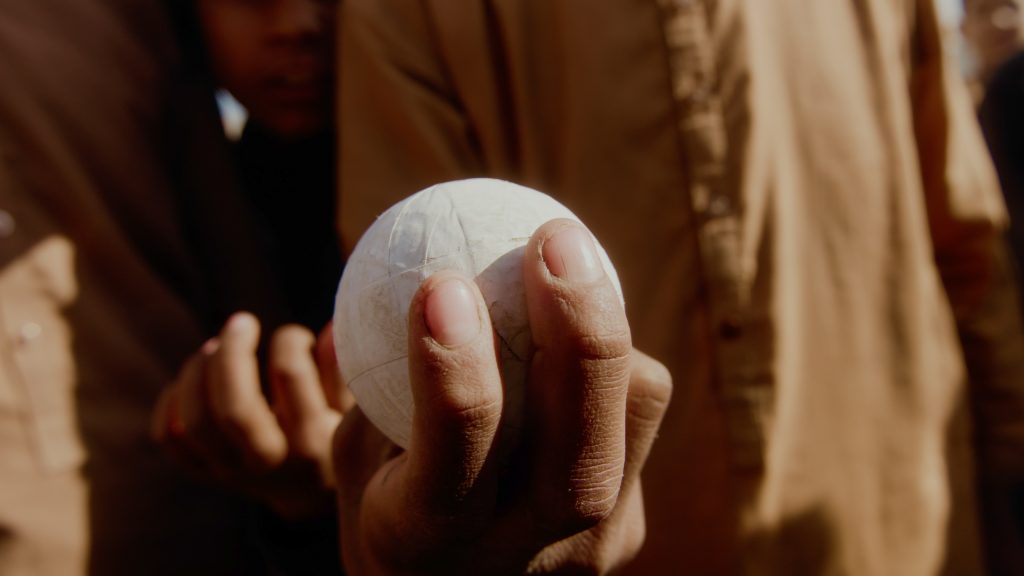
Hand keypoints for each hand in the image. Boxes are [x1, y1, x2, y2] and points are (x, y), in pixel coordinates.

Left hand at [152, 313, 350, 521]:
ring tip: (215, 346)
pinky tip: (191, 381)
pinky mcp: (206, 473)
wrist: (309, 492)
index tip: (295, 336)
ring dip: (199, 371)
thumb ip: (341, 370)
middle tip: (242, 322)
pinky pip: (170, 439)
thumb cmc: (335, 433)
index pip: (290, 376)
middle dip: (233, 352)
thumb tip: (331, 328)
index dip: (290, 340)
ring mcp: (232, 472)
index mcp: (312, 442)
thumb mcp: (349, 406)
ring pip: (196, 420)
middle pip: (233, 406)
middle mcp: (269, 463)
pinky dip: (170, 404)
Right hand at [333, 219, 671, 573]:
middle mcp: (519, 558)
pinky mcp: (629, 524)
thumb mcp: (355, 452)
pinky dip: (613, 355)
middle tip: (553, 240)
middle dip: (579, 339)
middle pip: (579, 466)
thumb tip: (420, 264)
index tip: (441, 283)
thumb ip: (385, 381)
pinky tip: (576, 315)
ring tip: (564, 257)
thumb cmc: (386, 502)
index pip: (452, 466)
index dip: (453, 376)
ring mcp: (588, 551)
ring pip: (635, 426)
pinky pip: (640, 416)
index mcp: (424, 543)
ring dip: (607, 332)